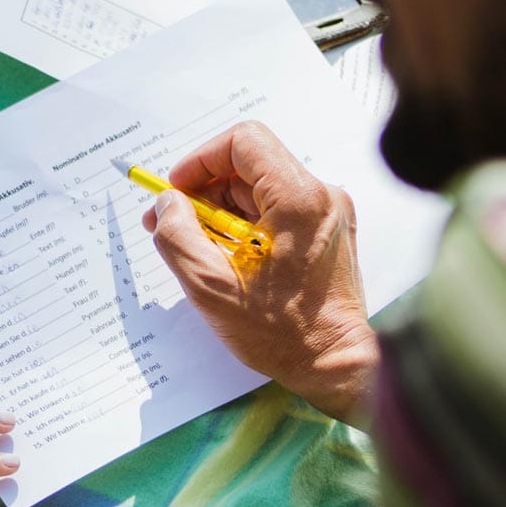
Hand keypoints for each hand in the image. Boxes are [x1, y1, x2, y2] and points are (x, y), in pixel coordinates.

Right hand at [141, 121, 378, 425]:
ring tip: (200, 249)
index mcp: (297, 199)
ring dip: (223, 210)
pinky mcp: (329, 231)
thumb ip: (177, 236)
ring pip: (262, 188)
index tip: (177, 191)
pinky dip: (247, 224)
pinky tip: (230, 258)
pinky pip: (278, 209)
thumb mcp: (210, 286)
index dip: (201, 160)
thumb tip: (168, 204)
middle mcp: (321, 196)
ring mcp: (330, 212)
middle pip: (250, 165)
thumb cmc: (281, 333)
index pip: (243, 142)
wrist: (337, 365)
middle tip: (173, 223)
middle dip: (205, 190)